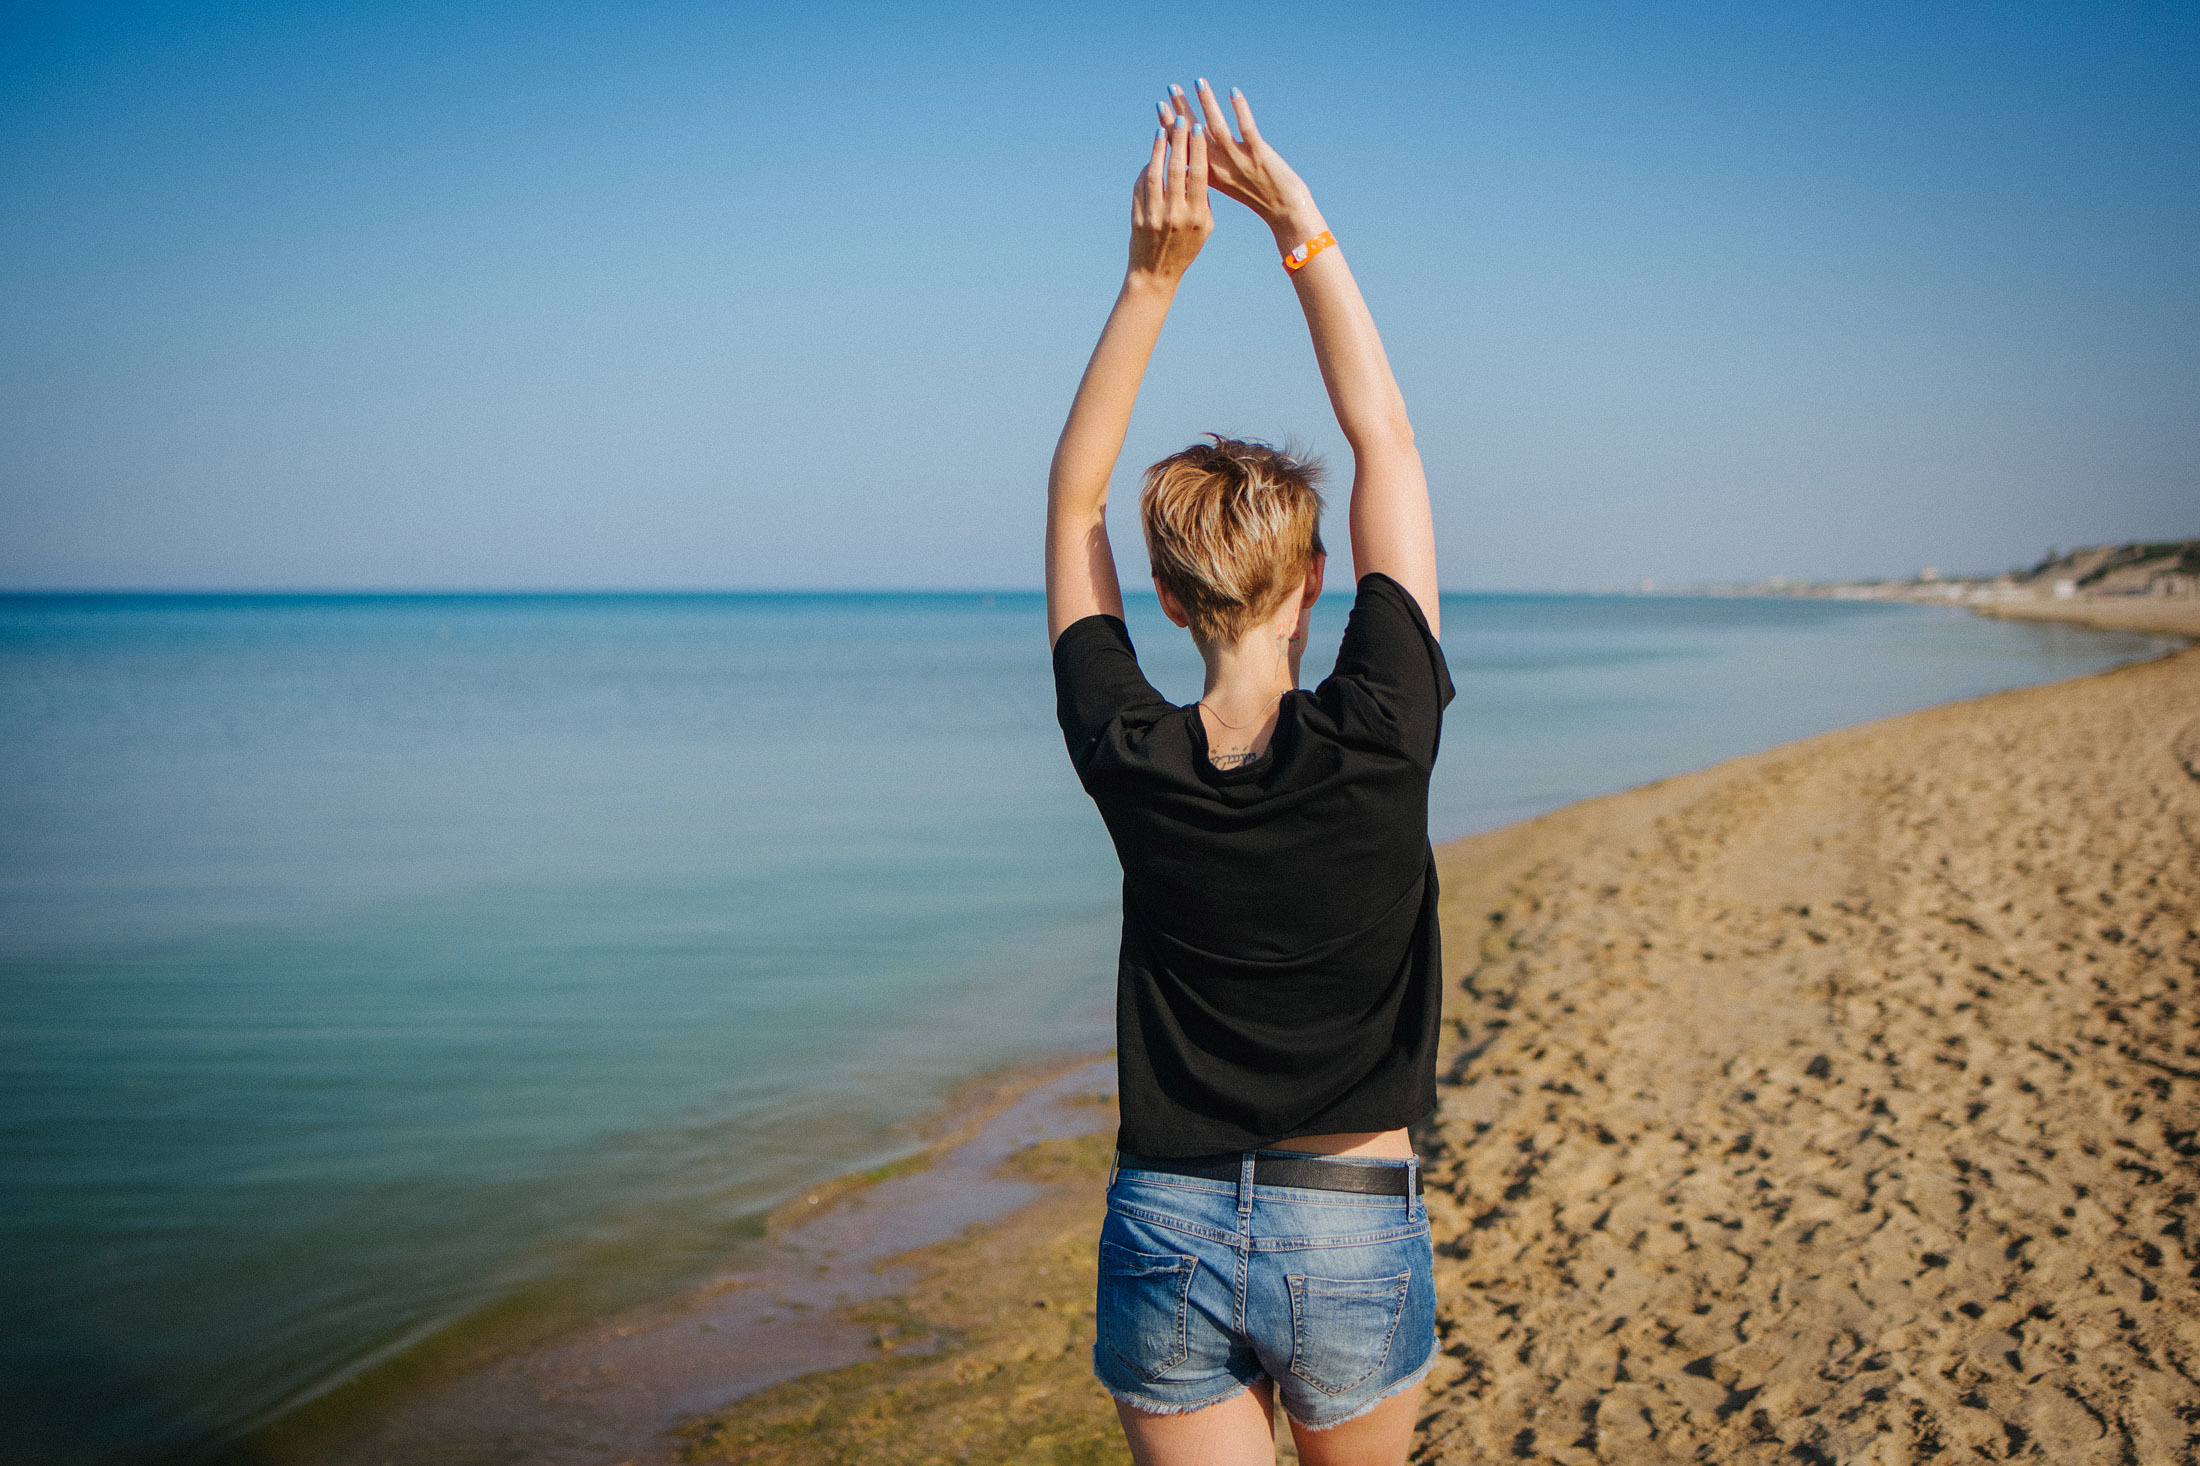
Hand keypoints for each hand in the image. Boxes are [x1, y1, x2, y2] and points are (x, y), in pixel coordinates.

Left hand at [1129, 98, 1211, 283]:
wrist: (1156, 273)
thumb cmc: (1186, 247)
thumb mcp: (1204, 227)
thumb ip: (1202, 198)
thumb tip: (1198, 164)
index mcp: (1197, 217)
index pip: (1198, 176)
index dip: (1197, 150)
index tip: (1198, 128)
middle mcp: (1175, 216)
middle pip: (1177, 170)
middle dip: (1179, 141)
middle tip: (1180, 118)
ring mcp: (1154, 217)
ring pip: (1155, 174)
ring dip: (1158, 148)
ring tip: (1162, 128)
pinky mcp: (1137, 218)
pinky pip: (1140, 185)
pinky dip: (1146, 167)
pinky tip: (1152, 154)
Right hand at [1167, 81, 1316, 233]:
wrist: (1284, 211)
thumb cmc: (1258, 196)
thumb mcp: (1229, 183)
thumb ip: (1212, 168)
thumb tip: (1196, 153)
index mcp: (1210, 175)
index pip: (1185, 146)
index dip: (1171, 125)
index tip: (1160, 106)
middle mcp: (1220, 167)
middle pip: (1196, 134)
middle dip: (1183, 108)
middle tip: (1172, 87)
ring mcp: (1239, 161)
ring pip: (1218, 128)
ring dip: (1208, 103)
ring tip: (1199, 82)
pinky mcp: (1259, 155)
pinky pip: (1246, 129)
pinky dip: (1239, 110)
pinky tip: (1233, 92)